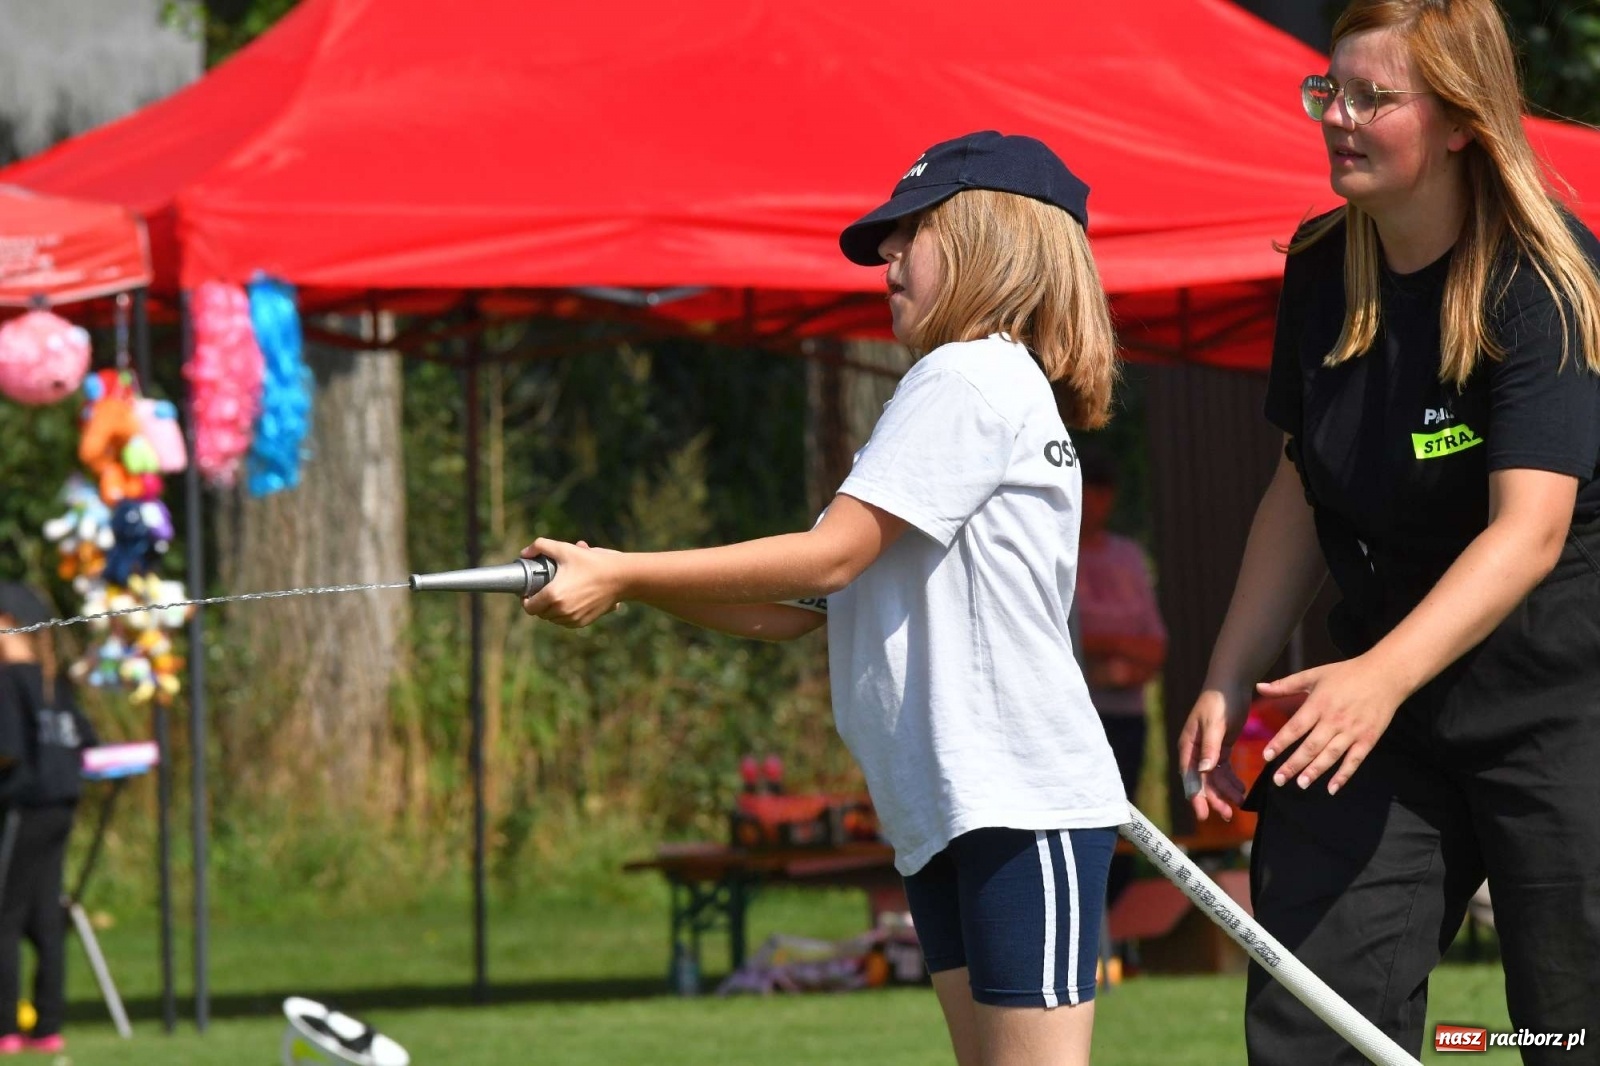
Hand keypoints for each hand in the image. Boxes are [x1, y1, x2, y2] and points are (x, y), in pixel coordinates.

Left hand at [520, 538, 625, 626]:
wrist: (619, 577)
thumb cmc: (592, 562)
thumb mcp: (565, 549)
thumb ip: (540, 546)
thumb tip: (524, 553)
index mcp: (553, 595)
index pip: (529, 607)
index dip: (526, 600)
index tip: (529, 592)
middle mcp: (562, 611)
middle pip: (540, 614)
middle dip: (539, 603)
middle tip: (543, 590)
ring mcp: (573, 618)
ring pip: (553, 619)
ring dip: (551, 610)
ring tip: (556, 595)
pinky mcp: (584, 621)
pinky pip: (566, 622)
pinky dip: (564, 615)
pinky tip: (569, 601)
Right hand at [1176, 685, 1250, 821]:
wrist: (1230, 683)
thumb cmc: (1219, 701)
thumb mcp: (1215, 724)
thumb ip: (1210, 748)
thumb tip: (1204, 771)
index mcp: (1189, 746)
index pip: (1191, 777)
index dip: (1197, 796)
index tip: (1204, 815)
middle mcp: (1196, 751)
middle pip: (1203, 781)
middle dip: (1214, 799)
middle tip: (1228, 816)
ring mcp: (1208, 750)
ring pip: (1215, 778)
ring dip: (1226, 791)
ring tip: (1241, 803)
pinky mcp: (1221, 747)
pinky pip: (1225, 770)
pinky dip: (1233, 780)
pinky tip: (1242, 789)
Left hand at [1256, 656, 1403, 795]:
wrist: (1386, 675)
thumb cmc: (1347, 673)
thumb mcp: (1314, 675)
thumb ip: (1285, 684)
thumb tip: (1259, 687)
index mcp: (1318, 704)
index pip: (1295, 727)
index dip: (1280, 742)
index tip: (1267, 756)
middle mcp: (1334, 720)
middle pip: (1311, 746)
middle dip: (1293, 764)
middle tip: (1279, 780)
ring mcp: (1352, 731)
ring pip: (1331, 755)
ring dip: (1315, 771)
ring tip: (1301, 784)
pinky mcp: (1368, 739)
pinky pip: (1354, 760)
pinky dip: (1344, 775)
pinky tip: (1332, 788)